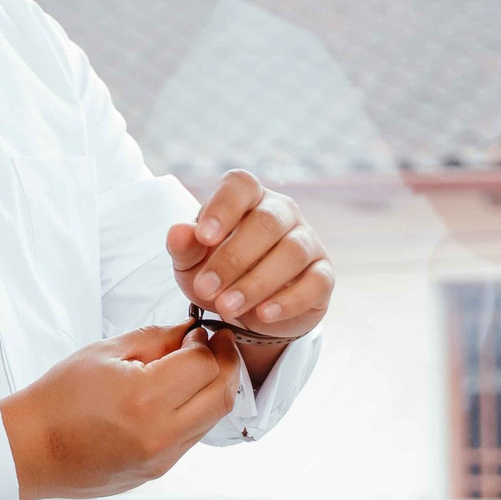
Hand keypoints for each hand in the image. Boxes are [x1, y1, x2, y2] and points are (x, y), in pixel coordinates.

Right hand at [0, 324, 242, 499]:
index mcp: (144, 399)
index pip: (204, 365)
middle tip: (218, 345)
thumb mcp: (104, 353)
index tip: (197, 333)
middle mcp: (160, 434)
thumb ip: (155, 339)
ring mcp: (161, 459)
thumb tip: (190, 333)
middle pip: (223, 395)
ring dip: (215, 390)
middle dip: (227, 365)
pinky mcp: (157, 472)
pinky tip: (178, 397)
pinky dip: (196, 413)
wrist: (29, 449)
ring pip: (213, 419)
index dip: (207, 344)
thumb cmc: (57, 399)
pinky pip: (193, 438)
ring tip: (198, 369)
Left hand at [167, 170, 333, 343]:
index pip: (240, 185)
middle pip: (267, 222)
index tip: (203, 237)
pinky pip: (316, 282)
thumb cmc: (217, 273)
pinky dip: (289, 300)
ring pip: (292, 252)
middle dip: (233, 258)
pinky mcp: (322, 274)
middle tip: (205, 289)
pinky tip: (263, 314)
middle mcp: (282, 212)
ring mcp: (307, 241)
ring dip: (257, 282)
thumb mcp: (191, 263)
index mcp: (247, 198)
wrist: (247, 311)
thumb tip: (178, 231)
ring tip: (227, 307)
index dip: (223, 207)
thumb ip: (183, 247)